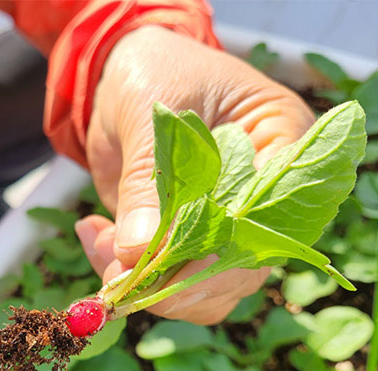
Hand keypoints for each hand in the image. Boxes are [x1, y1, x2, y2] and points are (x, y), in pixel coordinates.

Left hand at [76, 26, 314, 323]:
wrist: (124, 79)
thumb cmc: (151, 73)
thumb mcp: (148, 112)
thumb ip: (146, 181)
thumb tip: (138, 251)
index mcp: (282, 144)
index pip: (272, 217)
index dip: (224, 251)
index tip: (165, 264)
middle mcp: (265, 196)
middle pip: (244, 267)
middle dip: (175, 281)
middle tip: (116, 272)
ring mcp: (230, 225)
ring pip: (208, 291)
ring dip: (149, 287)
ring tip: (99, 243)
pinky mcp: (192, 243)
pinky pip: (173, 285)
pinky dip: (131, 278)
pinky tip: (96, 237)